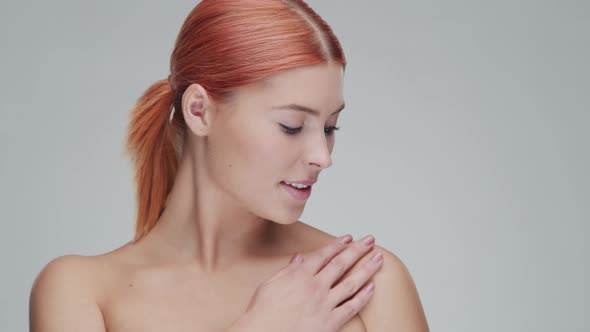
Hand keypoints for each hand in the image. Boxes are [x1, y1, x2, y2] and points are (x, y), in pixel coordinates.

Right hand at [230, 234, 382, 331]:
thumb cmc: (263, 312)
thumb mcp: (270, 284)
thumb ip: (288, 270)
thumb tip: (299, 258)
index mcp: (300, 274)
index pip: (324, 255)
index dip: (338, 245)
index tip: (348, 238)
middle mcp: (315, 286)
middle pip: (341, 263)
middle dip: (358, 250)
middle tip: (370, 240)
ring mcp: (324, 304)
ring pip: (351, 282)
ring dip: (367, 269)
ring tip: (378, 259)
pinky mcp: (330, 322)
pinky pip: (351, 307)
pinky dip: (363, 296)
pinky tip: (371, 287)